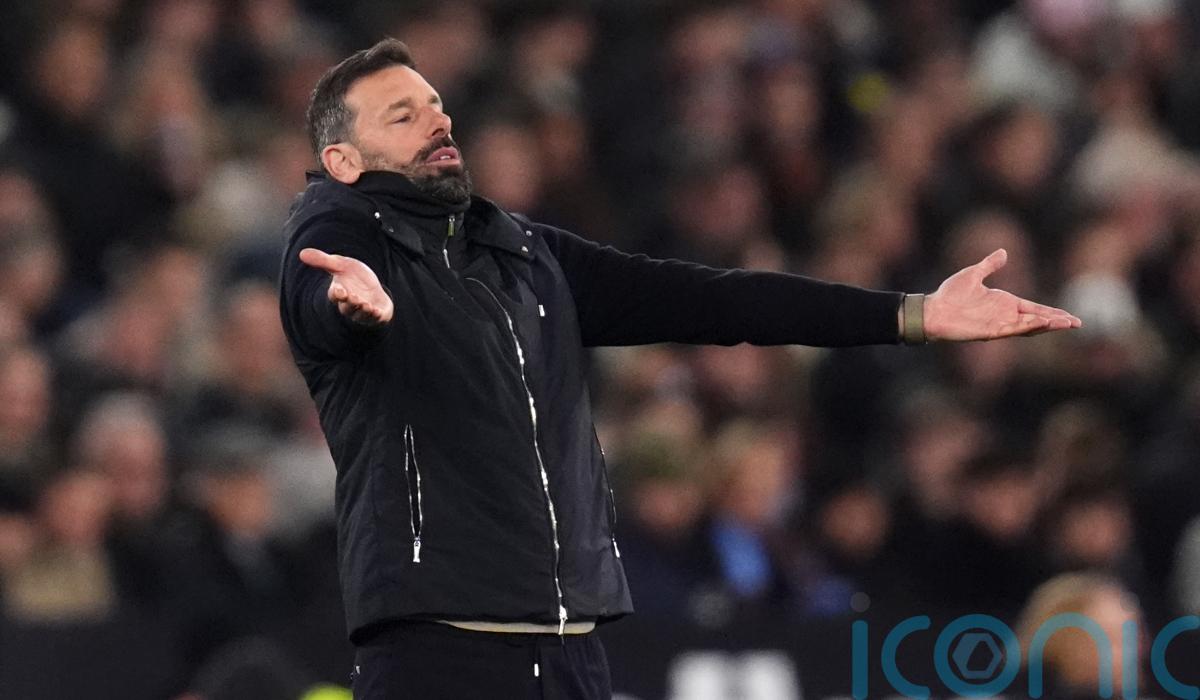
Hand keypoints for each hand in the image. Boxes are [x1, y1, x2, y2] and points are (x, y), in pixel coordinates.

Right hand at [299, 248, 393, 325]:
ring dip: (362, 310)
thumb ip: (323, 261)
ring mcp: (362, 312)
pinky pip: (375, 319)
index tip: (339, 290)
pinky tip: (378, 312)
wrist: (374, 288)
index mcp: (340, 292)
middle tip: (354, 298)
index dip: (336, 294)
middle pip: (347, 307)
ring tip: (366, 305)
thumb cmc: (355, 276)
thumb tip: (301, 253)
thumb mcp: (342, 265)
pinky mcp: (376, 315)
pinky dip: (376, 316)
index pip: (334, 295)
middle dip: (350, 303)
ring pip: (359, 314)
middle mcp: (349, 305)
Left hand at [924, 249, 1080, 341]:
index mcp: (1004, 303)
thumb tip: (1003, 251)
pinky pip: (1013, 329)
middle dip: (1057, 321)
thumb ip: (990, 265)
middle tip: (1077, 323)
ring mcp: (998, 324)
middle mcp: (1004, 315)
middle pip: (1037, 319)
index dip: (1052, 312)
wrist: (932, 309)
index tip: (1070, 316)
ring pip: (1029, 326)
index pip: (1034, 308)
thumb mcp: (973, 274)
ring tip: (1066, 323)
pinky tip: (1042, 322)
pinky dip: (1028, 326)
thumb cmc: (949, 294)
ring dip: (1047, 324)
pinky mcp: (989, 331)